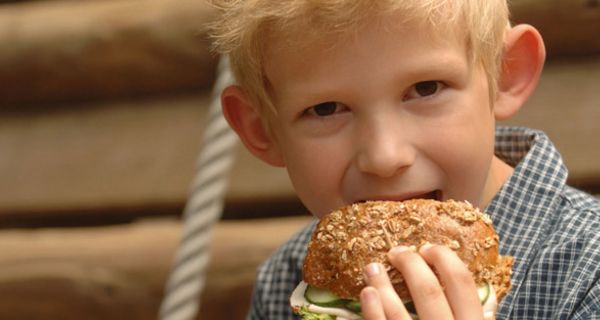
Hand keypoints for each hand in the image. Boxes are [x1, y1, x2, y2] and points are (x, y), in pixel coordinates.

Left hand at [360, 244, 485, 319]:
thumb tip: (488, 296)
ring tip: (372, 267)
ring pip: (398, 310)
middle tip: (397, 252)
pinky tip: (367, 292)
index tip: (427, 248)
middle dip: (411, 265)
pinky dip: (372, 309)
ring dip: (382, 284)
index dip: (444, 259)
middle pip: (428, 290)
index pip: (462, 282)